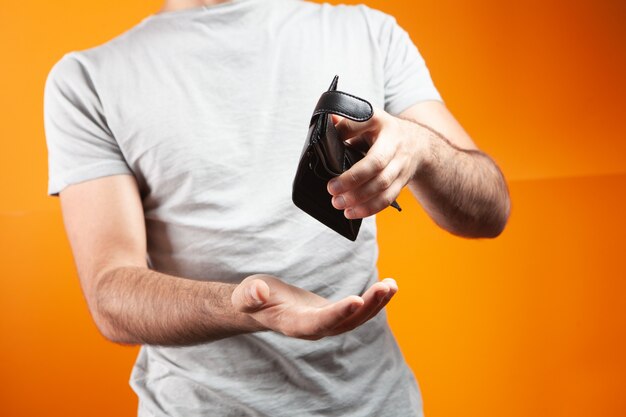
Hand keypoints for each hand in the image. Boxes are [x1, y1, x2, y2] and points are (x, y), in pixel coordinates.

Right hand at [231, 274, 397, 339]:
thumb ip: (250, 296)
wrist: (259, 305)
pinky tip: (387, 288)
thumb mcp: (246, 294)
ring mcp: (325, 323)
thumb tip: (259, 292)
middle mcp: (314, 328)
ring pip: (356, 319)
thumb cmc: (252, 298)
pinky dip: (373, 301)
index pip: (320, 322)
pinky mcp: (332, 315)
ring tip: (392, 286)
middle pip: (346, 323)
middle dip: (367, 306)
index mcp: (294, 324)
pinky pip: (357, 312)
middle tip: (385, 288)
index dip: (338, 313)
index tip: (356, 300)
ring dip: (375, 304)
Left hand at [327, 109, 426, 218]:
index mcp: (381, 122)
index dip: (347, 131)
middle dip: (353, 179)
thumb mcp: (367, 120)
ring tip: (338, 203)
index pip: (365, 123)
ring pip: (382, 185)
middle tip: (332, 189)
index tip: (328, 144)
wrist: (418, 144)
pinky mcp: (402, 182)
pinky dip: (369, 208)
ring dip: (359, 197)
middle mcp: (394, 143)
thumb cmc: (383, 133)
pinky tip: (352, 212)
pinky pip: (387, 198)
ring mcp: (400, 164)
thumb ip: (346, 124)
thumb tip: (326, 123)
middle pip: (376, 163)